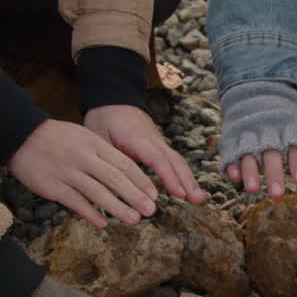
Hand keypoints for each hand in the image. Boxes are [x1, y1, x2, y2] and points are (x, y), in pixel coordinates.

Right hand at [8, 119, 157, 227]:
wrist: (20, 135)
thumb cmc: (58, 139)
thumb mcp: (84, 138)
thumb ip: (104, 156)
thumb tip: (129, 177)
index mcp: (94, 144)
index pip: (124, 163)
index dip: (141, 180)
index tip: (154, 195)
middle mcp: (83, 157)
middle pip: (114, 178)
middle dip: (135, 196)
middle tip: (151, 211)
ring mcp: (67, 172)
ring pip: (97, 192)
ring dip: (117, 207)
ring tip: (133, 220)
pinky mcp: (52, 186)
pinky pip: (74, 201)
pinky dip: (90, 213)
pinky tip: (103, 223)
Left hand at [84, 105, 204, 203]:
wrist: (113, 96)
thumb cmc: (103, 118)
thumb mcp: (97, 138)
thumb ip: (106, 161)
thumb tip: (107, 189)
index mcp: (137, 138)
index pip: (157, 159)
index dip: (168, 177)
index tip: (179, 194)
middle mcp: (153, 139)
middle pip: (174, 160)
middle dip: (187, 181)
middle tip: (198, 200)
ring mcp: (158, 141)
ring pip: (177, 160)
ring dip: (189, 179)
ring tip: (198, 199)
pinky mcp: (159, 144)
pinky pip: (173, 159)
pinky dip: (182, 174)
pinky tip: (187, 189)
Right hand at [218, 80, 296, 196]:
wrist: (257, 90)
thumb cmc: (288, 119)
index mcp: (290, 127)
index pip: (295, 146)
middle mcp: (269, 130)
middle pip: (271, 153)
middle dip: (274, 173)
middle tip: (277, 195)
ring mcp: (248, 132)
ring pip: (249, 153)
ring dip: (250, 171)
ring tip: (253, 190)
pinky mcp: (231, 135)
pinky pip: (230, 150)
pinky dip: (231, 163)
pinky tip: (234, 178)